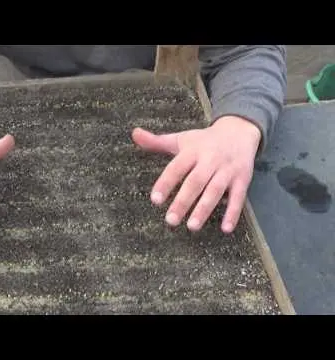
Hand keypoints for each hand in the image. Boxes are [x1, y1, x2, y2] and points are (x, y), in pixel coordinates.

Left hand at [132, 116, 260, 232]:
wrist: (240, 131)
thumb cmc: (204, 140)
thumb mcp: (180, 139)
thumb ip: (156, 141)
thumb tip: (134, 134)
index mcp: (192, 151)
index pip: (176, 168)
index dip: (165, 183)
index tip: (155, 200)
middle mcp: (210, 160)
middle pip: (195, 182)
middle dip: (183, 201)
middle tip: (170, 220)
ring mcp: (227, 170)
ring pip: (215, 191)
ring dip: (204, 209)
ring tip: (192, 226)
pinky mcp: (242, 179)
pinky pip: (239, 198)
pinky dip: (233, 213)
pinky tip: (225, 229)